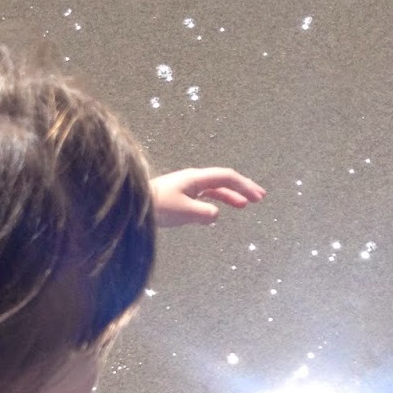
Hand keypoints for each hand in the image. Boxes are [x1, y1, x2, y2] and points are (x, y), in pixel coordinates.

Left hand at [150, 168, 265, 228]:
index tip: (257, 197)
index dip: (244, 186)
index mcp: (196, 179)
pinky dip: (216, 202)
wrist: (133, 204)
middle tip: (259, 197)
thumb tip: (216, 215)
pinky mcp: (181, 196)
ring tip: (245, 205)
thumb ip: (203, 213)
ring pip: (215, 189)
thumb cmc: (157, 206)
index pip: (227, 177)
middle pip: (224, 180)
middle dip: (243, 187)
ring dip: (231, 195)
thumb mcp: (183, 212)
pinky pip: (204, 197)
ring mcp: (187, 187)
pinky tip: (219, 212)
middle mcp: (194, 180)